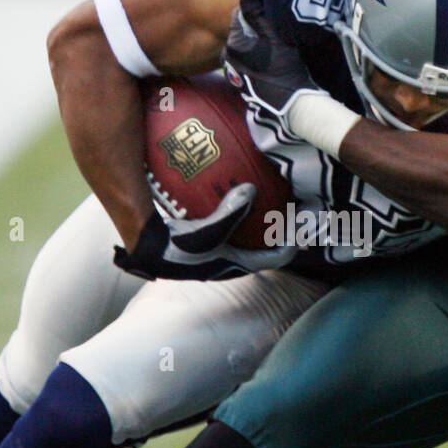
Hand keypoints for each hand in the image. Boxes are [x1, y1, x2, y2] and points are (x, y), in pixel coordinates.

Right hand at [113, 183, 295, 280]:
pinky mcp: (202, 236)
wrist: (143, 245)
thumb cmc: (172, 242)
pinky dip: (237, 207)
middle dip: (279, 231)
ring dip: (261, 219)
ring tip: (274, 197)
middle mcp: (226, 260)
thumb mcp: (205, 232)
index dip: (289, 246)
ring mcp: (214, 249)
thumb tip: (251, 190)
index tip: (303, 230)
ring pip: (247, 234)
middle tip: (295, 211)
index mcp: (231, 265)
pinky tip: (237, 182)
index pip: (270, 259)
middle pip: (262, 245)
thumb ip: (229, 214)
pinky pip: (229, 220)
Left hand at [222, 0, 326, 130]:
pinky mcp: (239, 83)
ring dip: (254, 45)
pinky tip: (269, 65)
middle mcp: (227, 56)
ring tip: (273, 50)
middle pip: (239, 32)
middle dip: (253, 29)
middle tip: (273, 34)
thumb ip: (257, 12)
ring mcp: (232, 71)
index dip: (256, 14)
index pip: (239, 14)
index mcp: (233, 42)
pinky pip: (244, 62)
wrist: (289, 104)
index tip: (270, 19)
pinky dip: (254, 60)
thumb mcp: (275, 36)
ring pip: (242, 48)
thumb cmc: (285, 68)